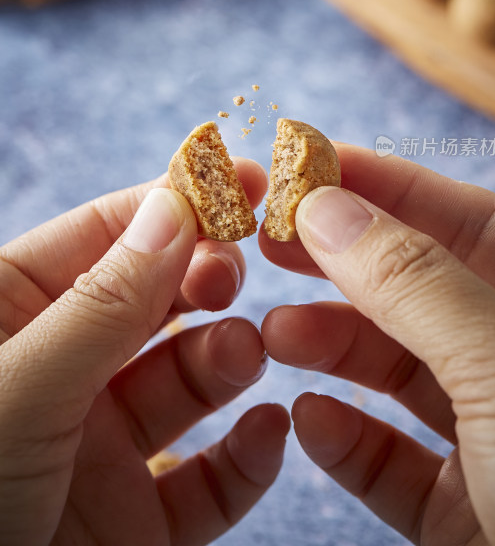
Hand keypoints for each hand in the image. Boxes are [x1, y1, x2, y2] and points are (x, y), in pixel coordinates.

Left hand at [0, 159, 289, 545]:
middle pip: (155, 299)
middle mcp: (63, 373)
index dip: (173, 203)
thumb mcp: (17, 389)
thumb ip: (100, 303)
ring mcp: (103, 445)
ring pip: (189, 381)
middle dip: (203, 277)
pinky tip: (270, 431)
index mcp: (12, 318)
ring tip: (248, 352)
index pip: (105, 235)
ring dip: (230, 356)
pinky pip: (210, 480)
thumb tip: (174, 207)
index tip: (242, 181)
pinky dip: (248, 454)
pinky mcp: (139, 519)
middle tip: (238, 269)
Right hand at [260, 143, 494, 545]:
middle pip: (420, 290)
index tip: (307, 165)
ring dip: (331, 349)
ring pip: (400, 373)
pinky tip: (307, 420)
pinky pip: (397, 463)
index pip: (464, 219)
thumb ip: (414, 282)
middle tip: (270, 242)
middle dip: (342, 264)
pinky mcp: (467, 511)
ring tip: (274, 333)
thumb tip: (327, 207)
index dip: (384, 184)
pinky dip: (348, 440)